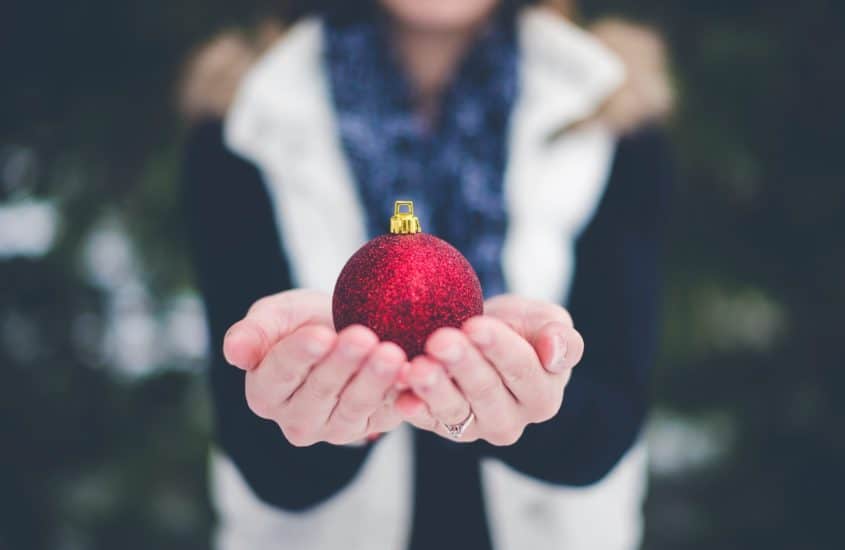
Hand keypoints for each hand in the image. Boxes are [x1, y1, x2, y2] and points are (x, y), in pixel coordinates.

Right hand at [223, 289, 406, 446]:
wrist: (344, 329)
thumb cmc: (303, 321)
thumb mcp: (275, 316)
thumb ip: (254, 332)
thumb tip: (234, 351)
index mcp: (265, 392)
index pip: (280, 374)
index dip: (300, 355)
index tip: (320, 334)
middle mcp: (296, 419)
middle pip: (320, 392)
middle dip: (343, 364)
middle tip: (364, 337)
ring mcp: (335, 428)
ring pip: (354, 407)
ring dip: (374, 380)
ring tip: (391, 353)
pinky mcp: (371, 427)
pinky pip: (387, 414)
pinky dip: (401, 396)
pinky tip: (413, 377)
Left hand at [395, 294, 583, 445]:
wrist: (481, 334)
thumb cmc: (519, 328)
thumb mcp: (547, 322)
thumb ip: (561, 337)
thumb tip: (555, 351)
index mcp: (543, 396)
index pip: (522, 370)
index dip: (499, 348)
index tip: (475, 325)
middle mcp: (510, 419)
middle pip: (486, 392)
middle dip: (462, 364)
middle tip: (440, 340)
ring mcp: (474, 427)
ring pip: (454, 410)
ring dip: (434, 389)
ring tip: (417, 368)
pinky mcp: (441, 427)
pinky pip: (425, 420)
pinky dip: (412, 408)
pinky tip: (400, 396)